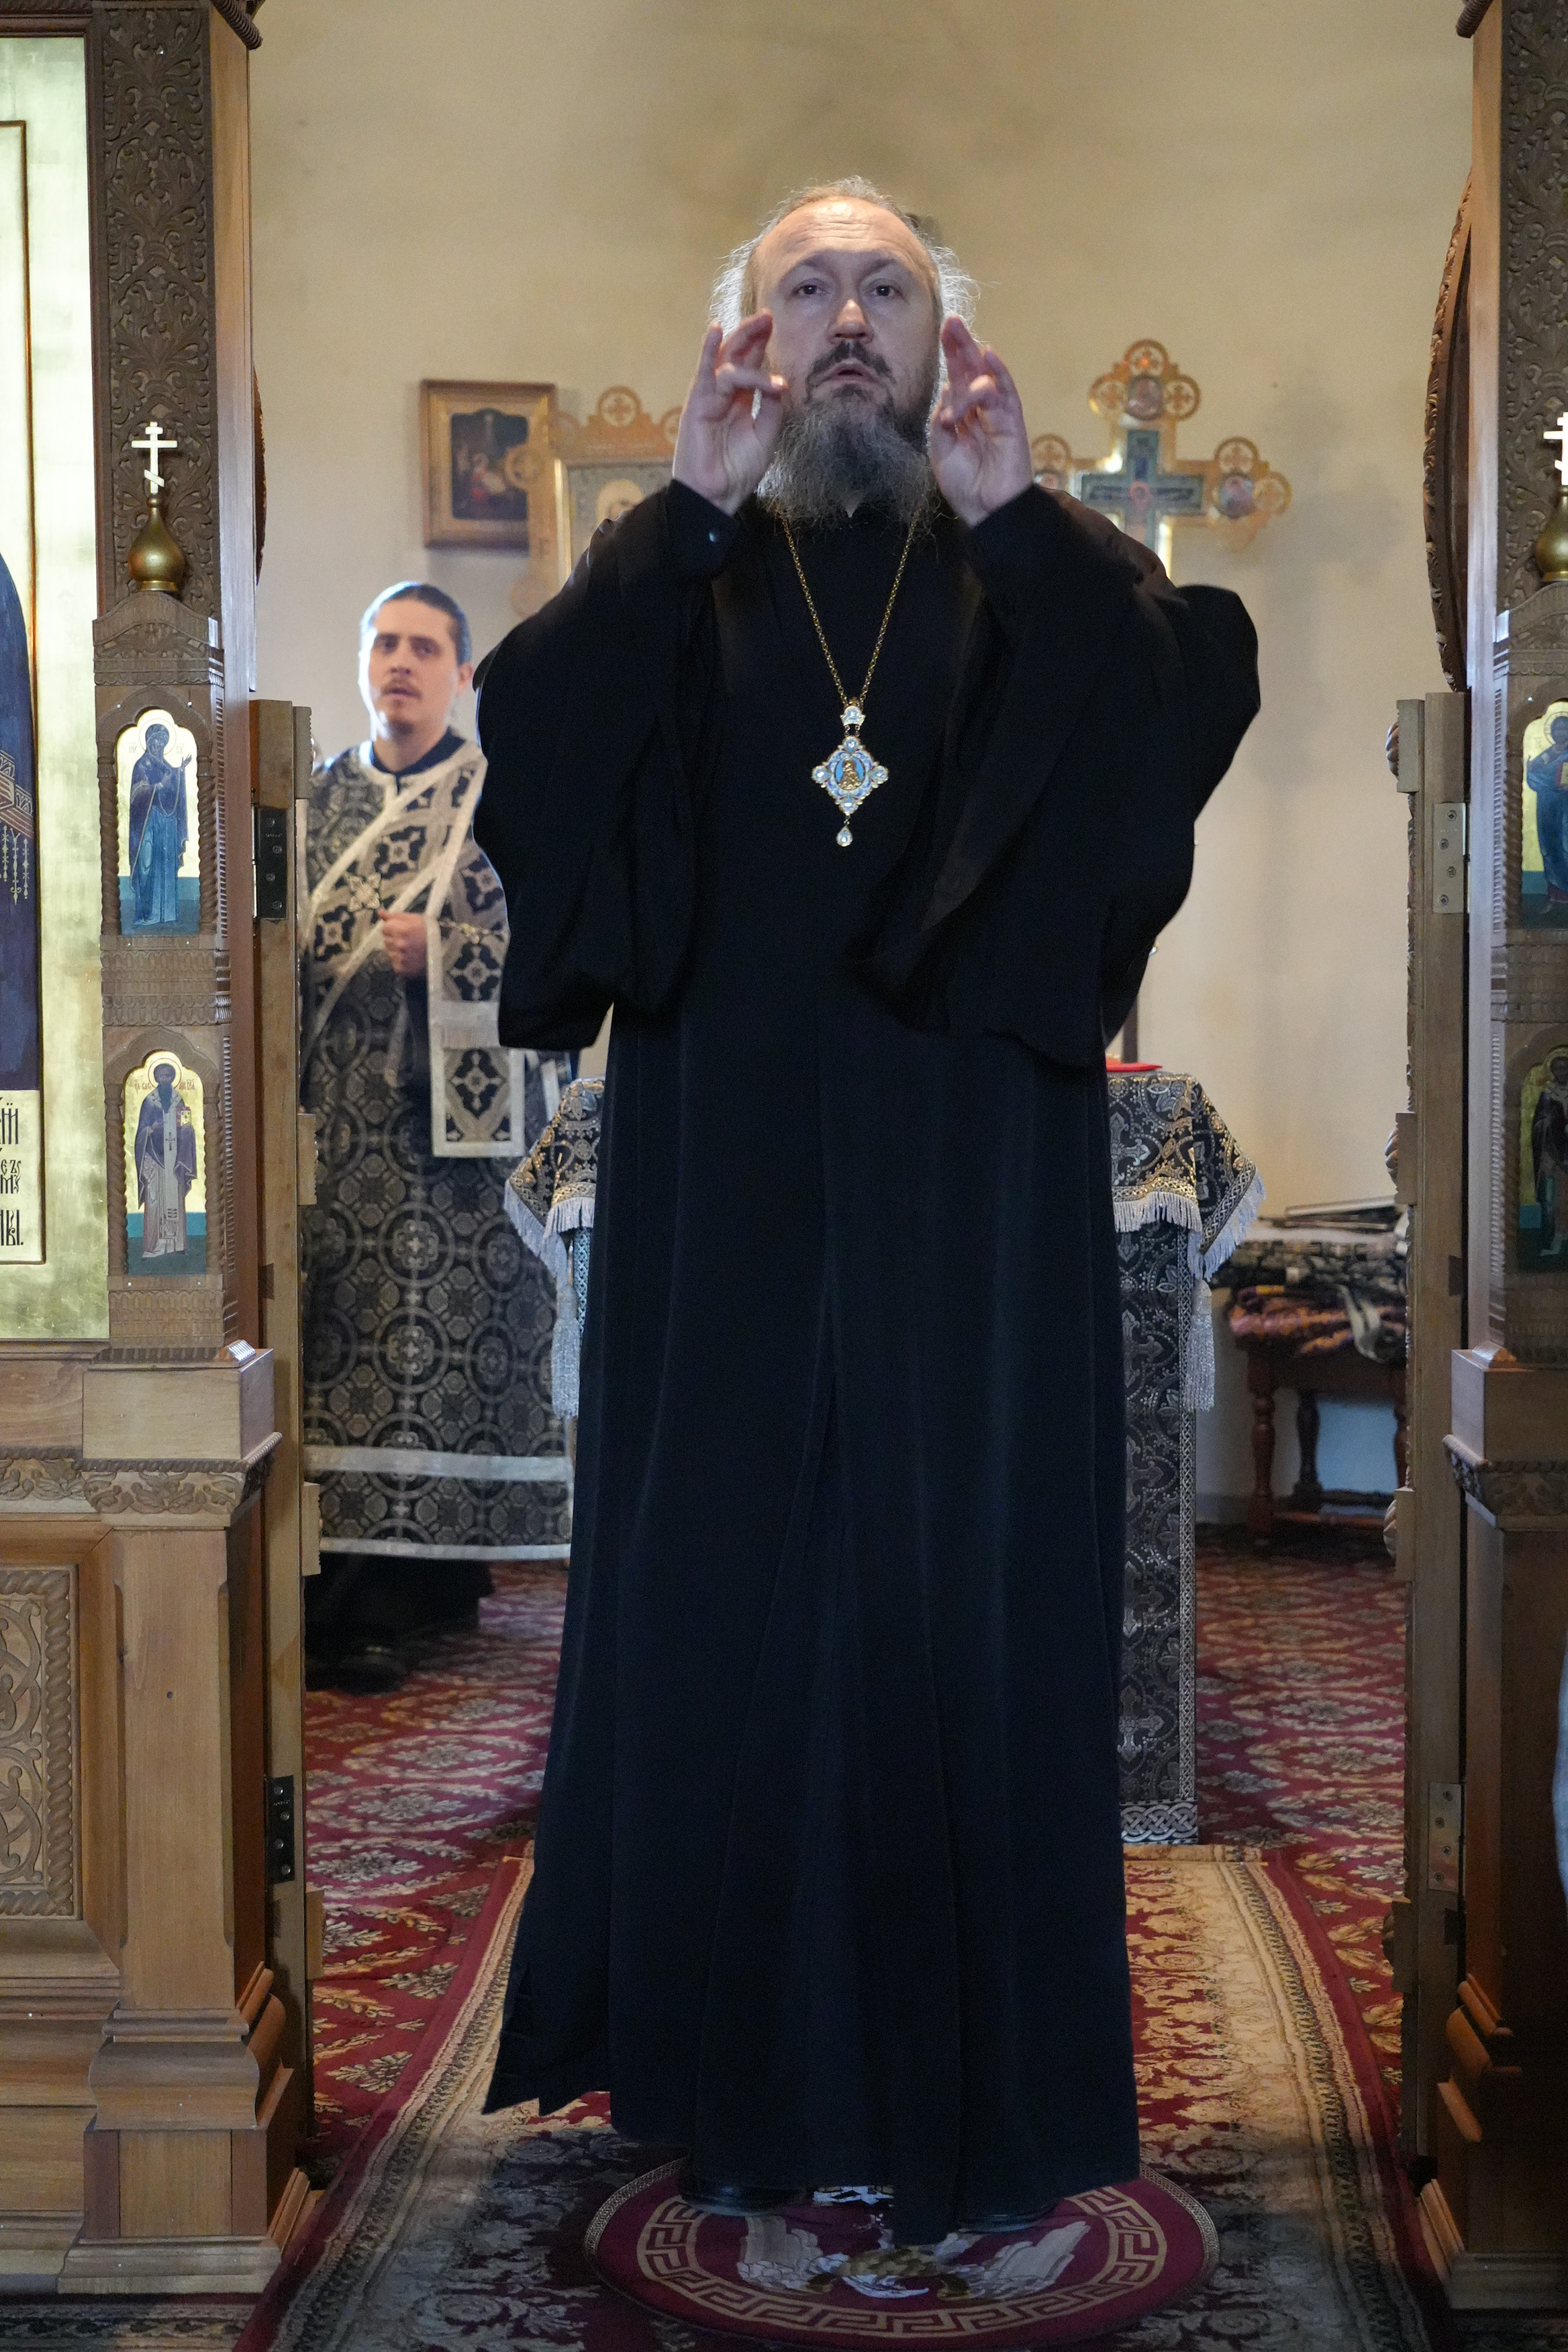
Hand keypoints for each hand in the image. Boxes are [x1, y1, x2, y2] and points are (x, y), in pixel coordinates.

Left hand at [378, 910, 426, 977]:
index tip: (403, 930)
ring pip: (389, 952)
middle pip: (386, 940)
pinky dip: (401, 962)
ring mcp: (400, 958)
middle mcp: (399, 945)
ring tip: (410, 950)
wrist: (444, 951)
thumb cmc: (430, 932)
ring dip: (397, 951)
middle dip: (394, 939)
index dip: (393, 928)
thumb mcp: (414, 919)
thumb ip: (395, 916)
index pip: (384, 928)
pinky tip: (410, 958)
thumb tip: (379, 912)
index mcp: (401, 930)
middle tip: (408, 940)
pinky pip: (395, 964)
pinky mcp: (402, 969)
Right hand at [671, 316, 787, 515]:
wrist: (717, 496)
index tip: (774, 327)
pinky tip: (715, 330)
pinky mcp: (698, 403)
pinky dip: (708, 351)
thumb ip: (772, 410)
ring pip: (726, 360)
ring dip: (742, 339)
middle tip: (768, 316)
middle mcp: (725, 395)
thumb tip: (779, 382)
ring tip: (760, 324)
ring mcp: (710, 397)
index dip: (762, 347)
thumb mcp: (765, 437)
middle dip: (753, 335)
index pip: (751, 366)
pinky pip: (704, 373)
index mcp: (740, 402)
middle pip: (738, 356)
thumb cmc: (737, 471)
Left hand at [929, 317, 1033, 528]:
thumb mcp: (941, 451)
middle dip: (961, 345)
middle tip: (951, 321)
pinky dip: (999, 374)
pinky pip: (1007, 395)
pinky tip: (990, 355)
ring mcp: (998, 415)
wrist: (987, 512)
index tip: (944, 331)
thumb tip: (948, 389)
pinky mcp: (1012, 423)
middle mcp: (981, 412)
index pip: (957, 379)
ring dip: (973, 356)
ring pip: (986, 378)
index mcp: (963, 417)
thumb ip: (941, 421)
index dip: (951, 356)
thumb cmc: (966, 486)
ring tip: (958, 336)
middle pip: (972, 371)